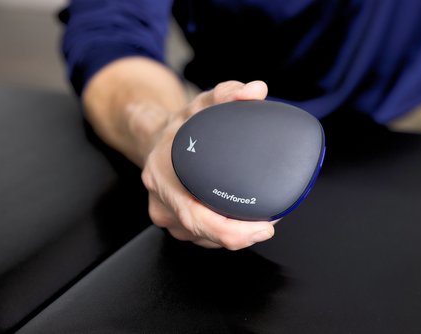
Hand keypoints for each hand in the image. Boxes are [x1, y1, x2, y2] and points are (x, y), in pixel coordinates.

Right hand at [141, 80, 276, 248]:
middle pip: (203, 235)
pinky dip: (220, 234)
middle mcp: (161, 203)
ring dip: (230, 237)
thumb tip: (256, 90)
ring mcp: (166, 216)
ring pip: (202, 240)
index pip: (196, 217)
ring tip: (256, 224)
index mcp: (163, 177)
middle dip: (239, 238)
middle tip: (266, 227)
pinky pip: (199, 237)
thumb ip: (229, 93)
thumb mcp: (203, 104)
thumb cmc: (180, 126)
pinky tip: (238, 224)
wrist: (154, 138)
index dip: (230, 231)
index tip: (261, 228)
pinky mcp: (174, 222)